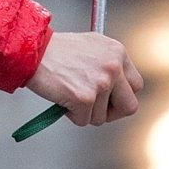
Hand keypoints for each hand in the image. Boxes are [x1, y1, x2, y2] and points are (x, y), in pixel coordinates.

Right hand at [25, 32, 143, 126]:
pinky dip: (71, 115)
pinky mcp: (85, 98)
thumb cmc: (57, 50)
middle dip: (112, 113)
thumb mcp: (91, 47)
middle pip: (129, 106)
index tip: (110, 100)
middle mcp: (114, 66)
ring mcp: (101, 83)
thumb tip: (118, 89)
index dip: (122, 96)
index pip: (136, 85)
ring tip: (69, 93)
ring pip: (102, 117)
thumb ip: (109, 63)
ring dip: (85, 112)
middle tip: (94, 109)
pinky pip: (84, 121)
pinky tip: (62, 97)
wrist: (32, 50)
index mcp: (118, 52)